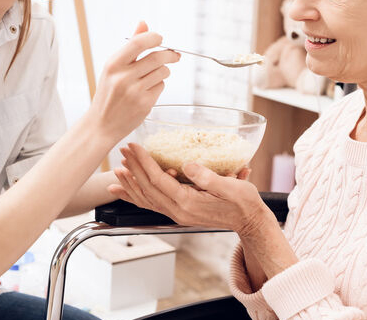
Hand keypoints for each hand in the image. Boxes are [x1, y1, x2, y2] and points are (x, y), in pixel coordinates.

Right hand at [88, 22, 179, 139]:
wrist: (101, 124)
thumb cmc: (108, 93)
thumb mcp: (113, 68)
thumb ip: (130, 46)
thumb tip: (144, 23)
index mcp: (113, 64)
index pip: (138, 42)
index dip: (154, 37)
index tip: (160, 39)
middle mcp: (123, 77)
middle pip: (157, 58)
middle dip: (169, 55)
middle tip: (174, 55)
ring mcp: (135, 92)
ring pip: (162, 72)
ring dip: (164, 71)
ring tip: (154, 76)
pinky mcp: (145, 104)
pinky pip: (161, 87)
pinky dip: (159, 85)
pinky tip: (147, 91)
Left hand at [107, 143, 270, 235]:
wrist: (249, 220)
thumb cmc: (243, 202)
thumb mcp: (232, 187)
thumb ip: (209, 178)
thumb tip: (187, 165)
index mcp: (188, 202)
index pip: (159, 180)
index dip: (144, 162)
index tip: (134, 146)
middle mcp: (178, 210)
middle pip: (148, 188)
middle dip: (133, 168)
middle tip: (123, 150)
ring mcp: (177, 213)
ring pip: (146, 198)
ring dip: (130, 183)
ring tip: (117, 169)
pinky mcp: (179, 212)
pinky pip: (151, 204)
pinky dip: (135, 196)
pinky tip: (124, 191)